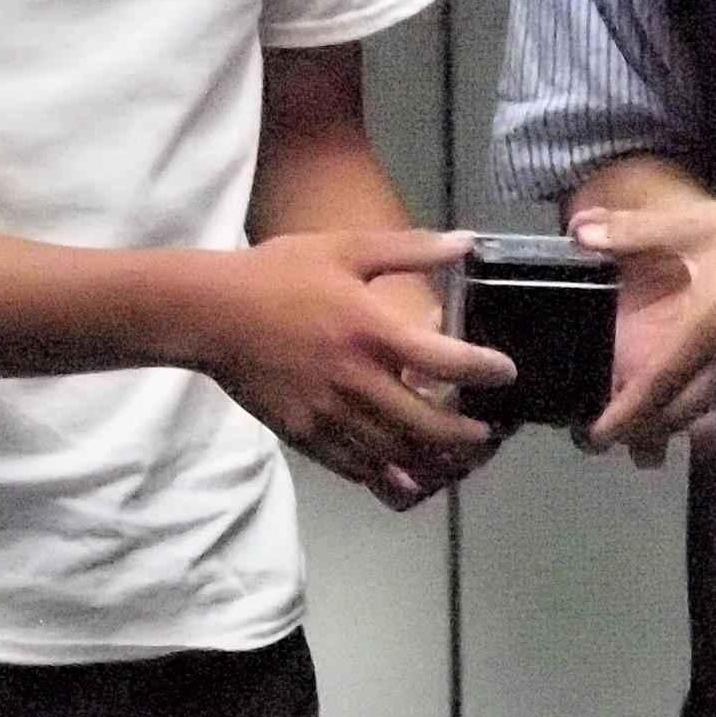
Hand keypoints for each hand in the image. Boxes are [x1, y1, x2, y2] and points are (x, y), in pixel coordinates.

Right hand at [199, 230, 513, 504]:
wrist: (209, 314)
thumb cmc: (279, 274)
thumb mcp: (346, 247)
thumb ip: (410, 249)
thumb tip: (467, 242)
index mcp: (373, 330)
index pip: (448, 361)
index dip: (486, 371)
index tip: (505, 374)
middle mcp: (358, 380)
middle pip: (429, 424)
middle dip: (467, 434)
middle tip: (487, 432)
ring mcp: (330, 414)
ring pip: (396, 453)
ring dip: (433, 460)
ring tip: (456, 457)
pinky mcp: (305, 435)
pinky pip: (356, 466)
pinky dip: (387, 474)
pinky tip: (405, 474)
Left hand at [569, 186, 715, 457]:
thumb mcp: (699, 224)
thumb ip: (636, 231)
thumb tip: (581, 230)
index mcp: (707, 330)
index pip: (656, 387)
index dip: (623, 416)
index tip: (597, 437)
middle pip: (679, 413)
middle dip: (644, 430)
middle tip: (612, 435)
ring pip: (703, 407)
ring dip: (670, 419)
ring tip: (643, 418)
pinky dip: (697, 401)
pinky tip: (689, 386)